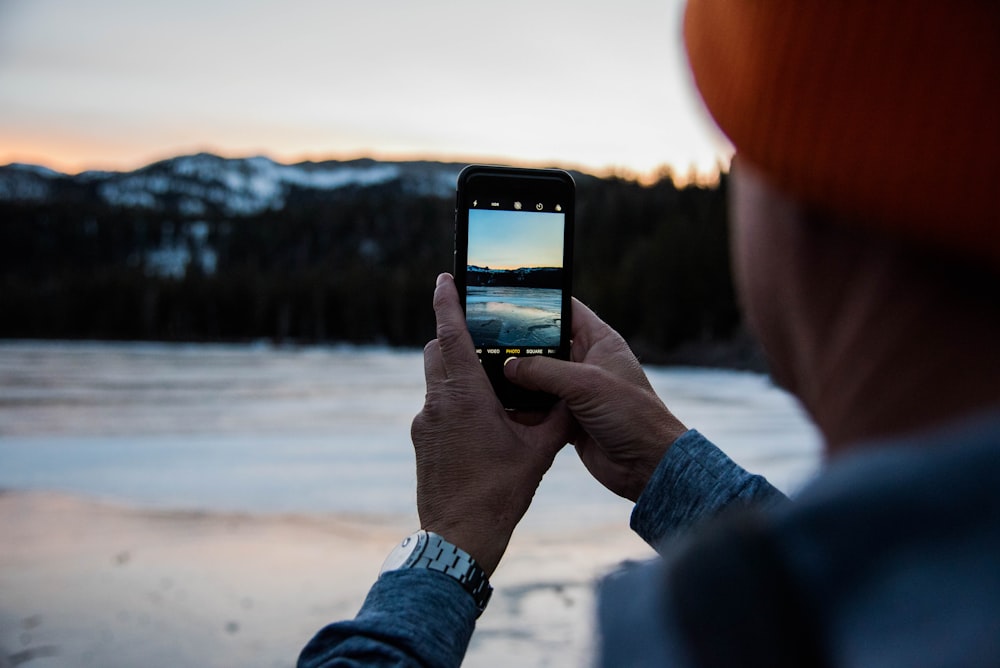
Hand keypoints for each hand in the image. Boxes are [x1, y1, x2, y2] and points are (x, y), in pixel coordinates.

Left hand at [410, 273, 571, 574]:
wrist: (459, 536)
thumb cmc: (499, 493)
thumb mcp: (539, 452)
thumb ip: (557, 417)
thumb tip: (572, 396)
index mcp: (464, 395)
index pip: (450, 333)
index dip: (447, 302)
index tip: (445, 279)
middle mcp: (437, 402)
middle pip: (437, 351)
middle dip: (454, 337)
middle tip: (481, 337)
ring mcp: (424, 422)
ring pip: (435, 379)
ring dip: (456, 372)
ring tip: (489, 388)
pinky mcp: (421, 440)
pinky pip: (435, 407)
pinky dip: (453, 401)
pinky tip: (479, 424)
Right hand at [503, 299, 687, 501]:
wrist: (646, 465)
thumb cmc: (631, 415)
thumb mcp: (585, 384)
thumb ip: (543, 371)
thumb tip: (509, 366)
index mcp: (600, 342)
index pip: (566, 310)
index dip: (542, 302)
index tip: (510, 298)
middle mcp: (587, 362)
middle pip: (546, 345)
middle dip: (520, 346)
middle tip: (488, 341)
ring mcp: (577, 391)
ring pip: (538, 378)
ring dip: (518, 380)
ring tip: (488, 373)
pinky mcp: (568, 418)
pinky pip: (539, 407)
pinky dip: (523, 408)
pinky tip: (502, 405)